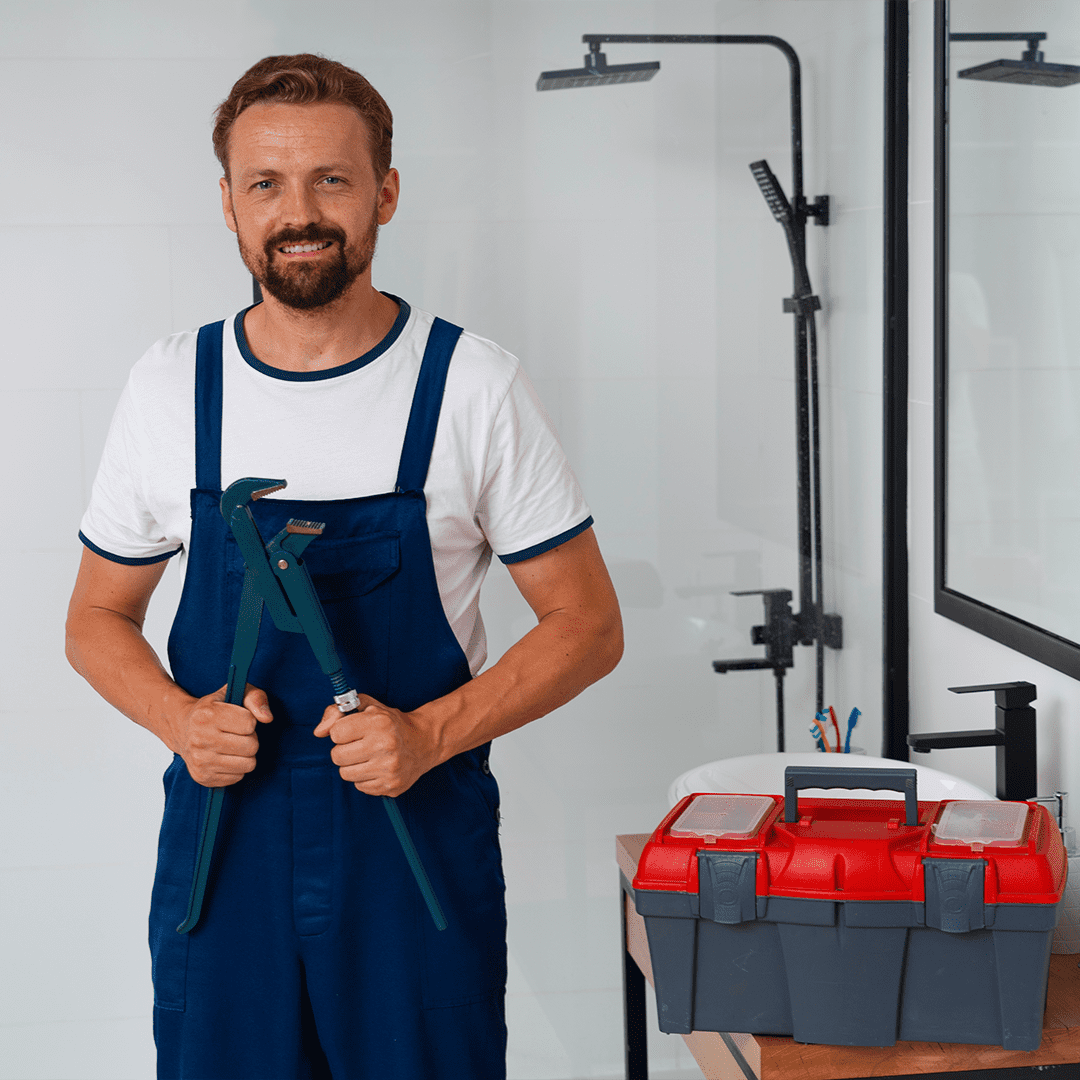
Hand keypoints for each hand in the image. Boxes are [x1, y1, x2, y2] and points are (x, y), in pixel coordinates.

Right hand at [171, 683, 272, 787]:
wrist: (182, 728)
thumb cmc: (215, 709)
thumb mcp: (234, 693)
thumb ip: (255, 698)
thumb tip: (268, 718)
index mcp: (207, 715)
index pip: (249, 723)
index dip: (249, 720)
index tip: (239, 719)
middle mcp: (200, 739)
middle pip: (251, 746)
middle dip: (250, 738)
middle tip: (238, 734)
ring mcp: (200, 761)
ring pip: (248, 764)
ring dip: (246, 755)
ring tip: (233, 745)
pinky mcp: (203, 777)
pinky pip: (238, 777)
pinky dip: (237, 768)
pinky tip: (225, 757)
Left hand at [313, 695, 433, 796]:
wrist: (424, 742)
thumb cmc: (390, 722)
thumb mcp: (366, 706)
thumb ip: (337, 712)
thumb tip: (318, 732)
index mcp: (379, 722)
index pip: (336, 733)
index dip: (341, 732)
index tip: (352, 730)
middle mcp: (385, 746)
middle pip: (337, 756)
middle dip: (343, 750)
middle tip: (358, 745)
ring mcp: (389, 769)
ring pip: (345, 774)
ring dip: (352, 765)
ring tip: (367, 756)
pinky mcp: (391, 786)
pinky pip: (360, 786)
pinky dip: (364, 778)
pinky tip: (377, 767)